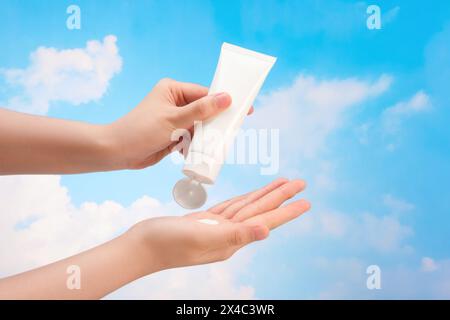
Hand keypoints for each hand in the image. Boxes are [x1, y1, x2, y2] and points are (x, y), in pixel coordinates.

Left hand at [106, 78, 252, 169]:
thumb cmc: (141, 130)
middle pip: (205, 111)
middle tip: (231, 132)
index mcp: (173, 90)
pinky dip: (195, 145)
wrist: (117, 152)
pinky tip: (194, 151)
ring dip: (204, 137)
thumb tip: (226, 98)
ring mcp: (174, 120)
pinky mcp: (173, 135)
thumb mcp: (174, 119)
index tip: (244, 109)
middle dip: (214, 123)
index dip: (224, 102)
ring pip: (200, 127)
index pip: (205, 94)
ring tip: (213, 145)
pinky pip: (192, 138)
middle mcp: (175, 102)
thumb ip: (201, 110)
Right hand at [128, 178, 309, 272]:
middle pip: (260, 210)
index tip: (307, 201)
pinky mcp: (204, 221)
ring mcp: (216, 228)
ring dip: (264, 196)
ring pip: (247, 207)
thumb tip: (267, 231)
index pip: (265, 220)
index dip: (287, 210)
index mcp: (231, 240)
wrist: (142, 247)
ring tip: (282, 184)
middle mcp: (228, 235)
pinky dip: (242, 200)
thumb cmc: (167, 244)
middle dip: (281, 197)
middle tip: (301, 183)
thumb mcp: (203, 237)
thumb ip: (236, 235)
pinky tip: (250, 196)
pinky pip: (230, 207)